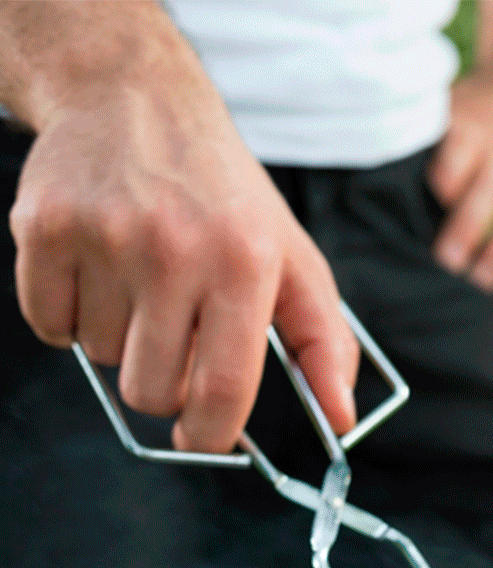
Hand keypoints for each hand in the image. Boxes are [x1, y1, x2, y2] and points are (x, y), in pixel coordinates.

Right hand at [9, 70, 357, 453]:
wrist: (134, 98)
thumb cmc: (226, 198)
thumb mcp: (294, 262)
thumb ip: (324, 345)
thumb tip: (341, 418)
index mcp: (244, 264)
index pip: (223, 388)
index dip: (211, 433)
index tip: (203, 438)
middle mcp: (174, 249)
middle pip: (153, 389)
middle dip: (164, 389)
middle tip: (176, 343)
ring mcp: (104, 237)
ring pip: (101, 359)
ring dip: (120, 341)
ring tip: (140, 284)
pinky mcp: (44, 227)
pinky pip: (49, 327)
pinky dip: (69, 317)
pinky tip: (97, 273)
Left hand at [428, 65, 492, 302]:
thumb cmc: (481, 110)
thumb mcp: (454, 105)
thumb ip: (428, 137)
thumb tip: (375, 176)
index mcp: (475, 129)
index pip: (460, 156)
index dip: (446, 179)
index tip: (433, 201)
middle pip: (491, 195)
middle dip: (469, 230)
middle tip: (447, 263)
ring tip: (479, 286)